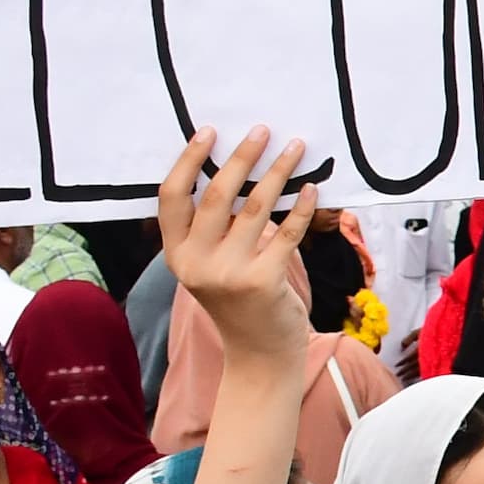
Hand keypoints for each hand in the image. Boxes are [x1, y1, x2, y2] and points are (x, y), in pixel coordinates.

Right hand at [155, 127, 318, 366]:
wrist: (260, 353)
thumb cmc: (238, 298)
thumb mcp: (210, 265)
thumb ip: (212, 229)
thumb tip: (238, 167)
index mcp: (176, 253)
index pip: (171, 197)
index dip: (189, 162)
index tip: (209, 131)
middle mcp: (196, 263)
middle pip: (216, 196)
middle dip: (242, 157)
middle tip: (263, 130)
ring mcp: (229, 273)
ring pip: (256, 208)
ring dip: (279, 172)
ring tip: (295, 148)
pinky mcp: (264, 281)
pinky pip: (287, 232)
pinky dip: (302, 206)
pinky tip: (312, 188)